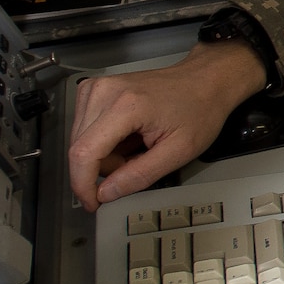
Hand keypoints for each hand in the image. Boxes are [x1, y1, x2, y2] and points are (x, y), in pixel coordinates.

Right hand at [67, 41, 266, 209]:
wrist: (204, 81)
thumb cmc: (198, 110)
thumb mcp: (178, 152)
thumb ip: (139, 176)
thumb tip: (105, 193)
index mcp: (125, 106)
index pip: (84, 153)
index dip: (83, 185)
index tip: (93, 202)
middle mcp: (104, 91)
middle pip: (80, 149)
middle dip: (104, 169)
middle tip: (137, 163)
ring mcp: (96, 87)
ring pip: (80, 141)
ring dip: (105, 155)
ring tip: (137, 146)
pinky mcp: (93, 89)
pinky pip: (84, 129)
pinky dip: (103, 142)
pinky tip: (128, 136)